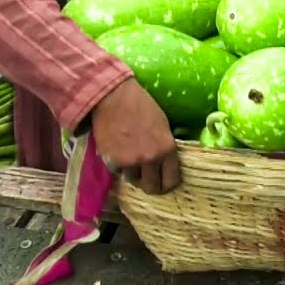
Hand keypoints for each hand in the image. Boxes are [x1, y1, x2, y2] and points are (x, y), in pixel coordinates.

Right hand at [91, 78, 179, 194]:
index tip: (161, 180)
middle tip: (144, 176)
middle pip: (152, 188)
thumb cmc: (140, 106)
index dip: (166, 183)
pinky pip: (117, 171)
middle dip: (149, 183)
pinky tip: (117, 150)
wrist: (113, 97)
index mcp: (167, 149)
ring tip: (128, 156)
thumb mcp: (162, 125)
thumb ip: (164, 148)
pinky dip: (117, 165)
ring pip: (132, 180)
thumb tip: (164, 165)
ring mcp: (131, 161)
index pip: (171, 181)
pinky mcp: (113, 161)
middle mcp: (151, 159)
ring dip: (131, 172)